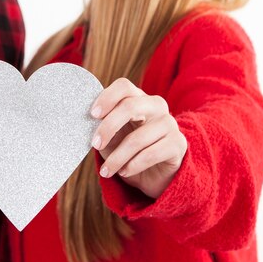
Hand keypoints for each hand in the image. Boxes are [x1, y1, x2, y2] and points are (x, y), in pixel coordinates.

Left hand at [90, 78, 186, 198]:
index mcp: (137, 98)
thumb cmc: (127, 150)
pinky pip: (151, 154)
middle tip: (94, 144)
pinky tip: (124, 172)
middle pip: (130, 106)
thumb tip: (84, 121)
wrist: (153, 175)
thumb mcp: (111, 136)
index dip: (107, 97)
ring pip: (138, 137)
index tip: (92, 115)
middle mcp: (156, 105)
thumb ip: (101, 125)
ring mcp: (169, 123)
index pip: (123, 86)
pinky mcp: (178, 144)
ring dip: (117, 157)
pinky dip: (133, 165)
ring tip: (106, 170)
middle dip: (108, 127)